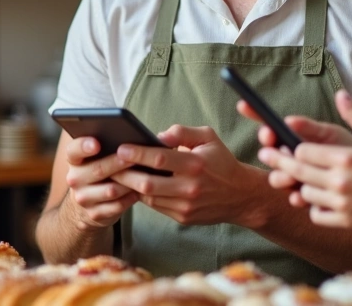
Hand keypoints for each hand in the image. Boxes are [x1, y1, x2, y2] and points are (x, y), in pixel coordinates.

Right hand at [63, 136, 140, 229]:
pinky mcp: (94, 213)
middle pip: (98, 169)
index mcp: (74, 160)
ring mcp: (83, 198)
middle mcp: (75, 179)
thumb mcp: (95, 159)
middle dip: (118, 163)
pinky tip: (139, 192)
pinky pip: (117, 205)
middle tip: (134, 158)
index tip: (97, 144)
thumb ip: (108, 148)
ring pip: (111, 190)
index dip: (84, 146)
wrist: (87, 206)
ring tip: (144, 176)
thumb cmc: (99, 173)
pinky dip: (130, 198)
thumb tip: (132, 140)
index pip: (74, 150)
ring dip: (129, 183)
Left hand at [111, 125, 269, 227]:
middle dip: (125, 174)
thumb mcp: (208, 138)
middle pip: (148, 183)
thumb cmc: (221, 162)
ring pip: (148, 197)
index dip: (137, 153)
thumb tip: (158, 135)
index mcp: (195, 164)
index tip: (120, 148)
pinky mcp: (183, 218)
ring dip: (131, 186)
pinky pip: (156, 206)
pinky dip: (144, 196)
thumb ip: (183, 132)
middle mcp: (190, 187)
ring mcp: (185, 205)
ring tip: (117, 175)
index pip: (160, 158)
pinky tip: (135, 186)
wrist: (241, 196)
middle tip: (110, 165)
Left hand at [257, 90, 351, 235]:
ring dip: (300, 185)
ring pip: (303, 193)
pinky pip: (316, 215)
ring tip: (301, 178)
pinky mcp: (345, 221)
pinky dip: (313, 208)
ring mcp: (341, 204)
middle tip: (266, 154)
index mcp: (345, 158)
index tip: (291, 144)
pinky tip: (318, 200)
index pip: (303, 150)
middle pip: (297, 170)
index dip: (295, 147)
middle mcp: (340, 181)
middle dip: (279, 161)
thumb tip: (340, 93)